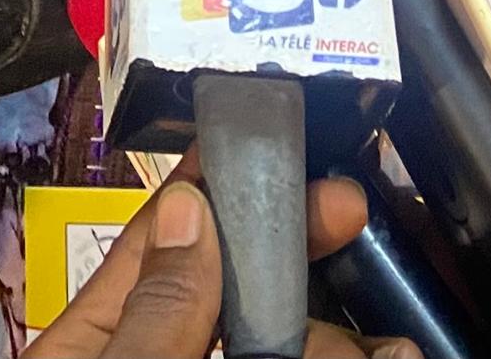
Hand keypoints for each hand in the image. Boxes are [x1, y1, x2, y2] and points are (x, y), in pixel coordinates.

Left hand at [25, 176, 412, 358]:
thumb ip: (154, 309)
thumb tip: (190, 212)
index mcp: (91, 344)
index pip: (158, 242)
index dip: (223, 189)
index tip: (283, 152)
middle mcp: (148, 356)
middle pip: (235, 297)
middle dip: (299, 262)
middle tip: (352, 217)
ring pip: (278, 344)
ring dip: (341, 338)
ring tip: (399, 348)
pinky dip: (342, 358)